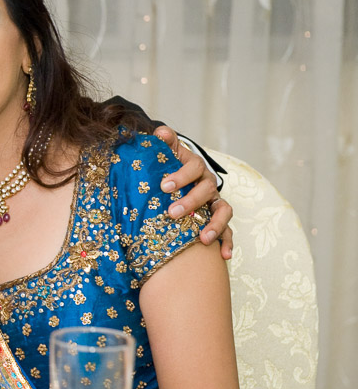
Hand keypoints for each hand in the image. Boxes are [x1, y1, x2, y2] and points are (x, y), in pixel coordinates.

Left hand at [154, 125, 233, 259]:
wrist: (173, 183)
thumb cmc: (165, 170)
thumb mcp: (163, 156)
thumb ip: (162, 143)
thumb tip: (160, 133)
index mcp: (194, 168)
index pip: (194, 166)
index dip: (181, 175)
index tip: (164, 186)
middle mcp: (207, 184)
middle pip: (207, 189)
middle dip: (191, 202)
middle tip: (172, 213)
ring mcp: (215, 202)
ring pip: (222, 210)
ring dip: (215, 224)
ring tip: (203, 239)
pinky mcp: (219, 220)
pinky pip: (228, 231)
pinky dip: (227, 242)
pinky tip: (224, 255)